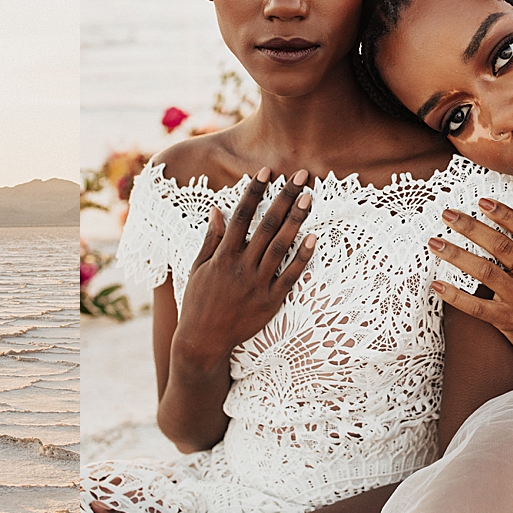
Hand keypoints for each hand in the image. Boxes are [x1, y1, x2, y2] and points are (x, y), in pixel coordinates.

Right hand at [172, 168, 316, 365]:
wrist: (203, 340)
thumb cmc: (198, 301)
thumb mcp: (198, 267)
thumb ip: (212, 238)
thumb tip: (218, 209)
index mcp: (223, 256)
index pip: (241, 216)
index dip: (254, 192)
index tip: (266, 172)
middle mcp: (241, 266)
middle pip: (266, 226)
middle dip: (283, 198)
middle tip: (300, 176)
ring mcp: (257, 284)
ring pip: (280, 246)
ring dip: (295, 220)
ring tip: (309, 198)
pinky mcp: (270, 302)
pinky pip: (290, 276)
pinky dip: (302, 257)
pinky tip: (314, 238)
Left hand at [429, 198, 512, 373]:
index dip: (505, 215)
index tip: (482, 201)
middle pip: (501, 247)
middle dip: (472, 228)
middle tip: (448, 214)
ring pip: (486, 273)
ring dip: (458, 256)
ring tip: (435, 243)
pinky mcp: (507, 320)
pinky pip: (478, 307)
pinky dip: (456, 296)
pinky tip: (437, 285)